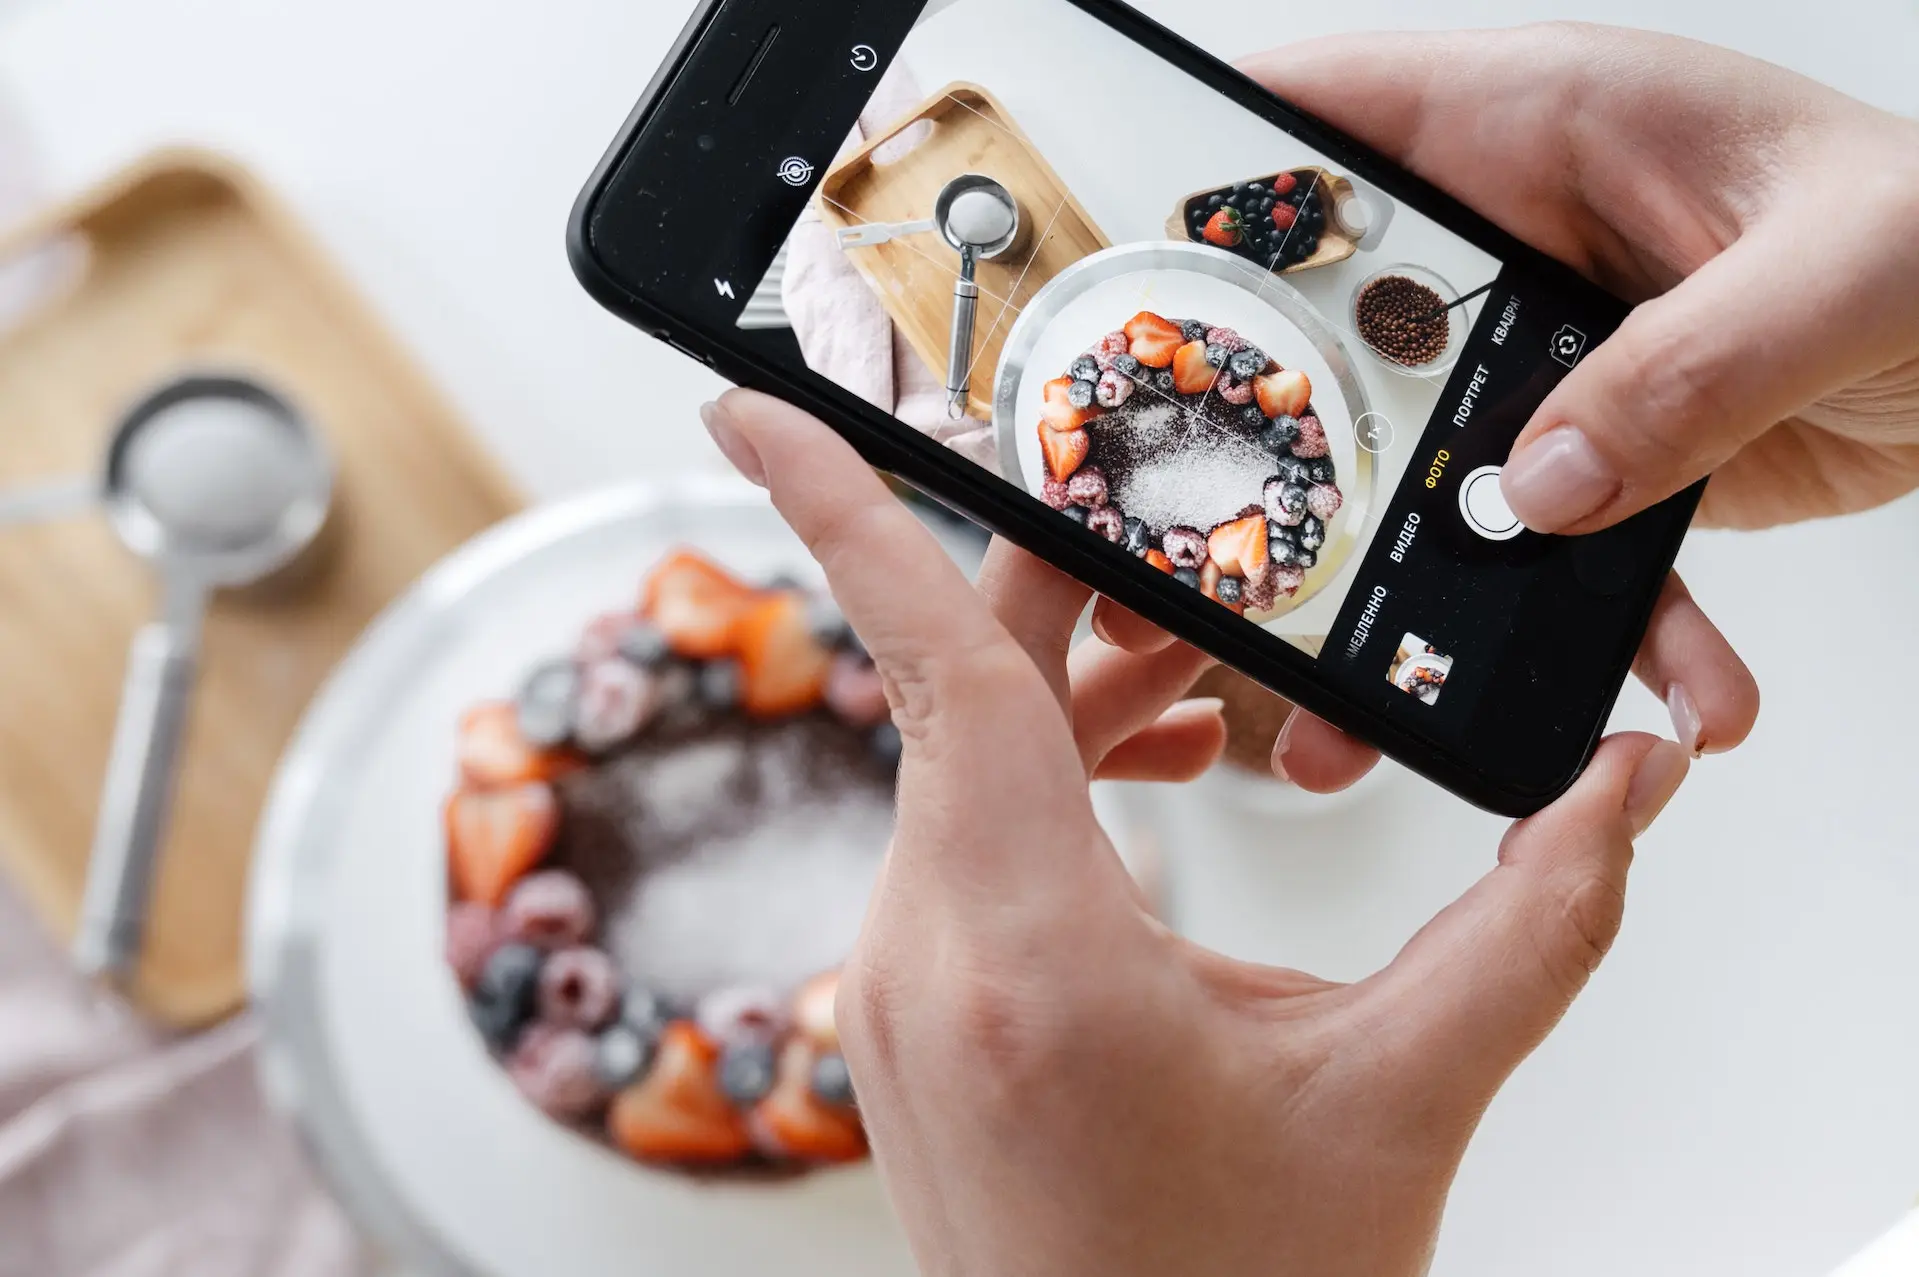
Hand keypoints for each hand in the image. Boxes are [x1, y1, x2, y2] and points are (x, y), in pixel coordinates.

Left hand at [702, 388, 1691, 1276]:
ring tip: (1209, 695)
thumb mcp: (1405, 1095)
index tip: (757, 405)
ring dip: (1080, 696)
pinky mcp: (911, 1016)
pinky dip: (1044, 780)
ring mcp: (898, 992)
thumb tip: (1618, 788)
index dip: (838, 508)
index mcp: (1030, 950)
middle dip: (1082, 595)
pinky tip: (1152, 785)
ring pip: (960, 762)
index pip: (928, 665)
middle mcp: (926, 956)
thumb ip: (1534, 922)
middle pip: (968, 688)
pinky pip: (956, 838)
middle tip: (1183, 534)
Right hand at [1103, 23, 1918, 786]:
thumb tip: (1537, 493)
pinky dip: (1603, 635)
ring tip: (1376, 708)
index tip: (1123, 277)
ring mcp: (1561, 354)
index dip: (1210, 181)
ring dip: (1415, 596)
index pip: (1328, 123)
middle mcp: (1528, 239)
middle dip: (1281, 453)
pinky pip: (1566, 549)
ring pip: (1432, 472)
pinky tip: (1660, 699)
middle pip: (1343, 339)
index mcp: (1546, 128)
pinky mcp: (1615, 444)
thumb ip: (1682, 374)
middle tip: (1221, 559)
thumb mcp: (1839, 277)